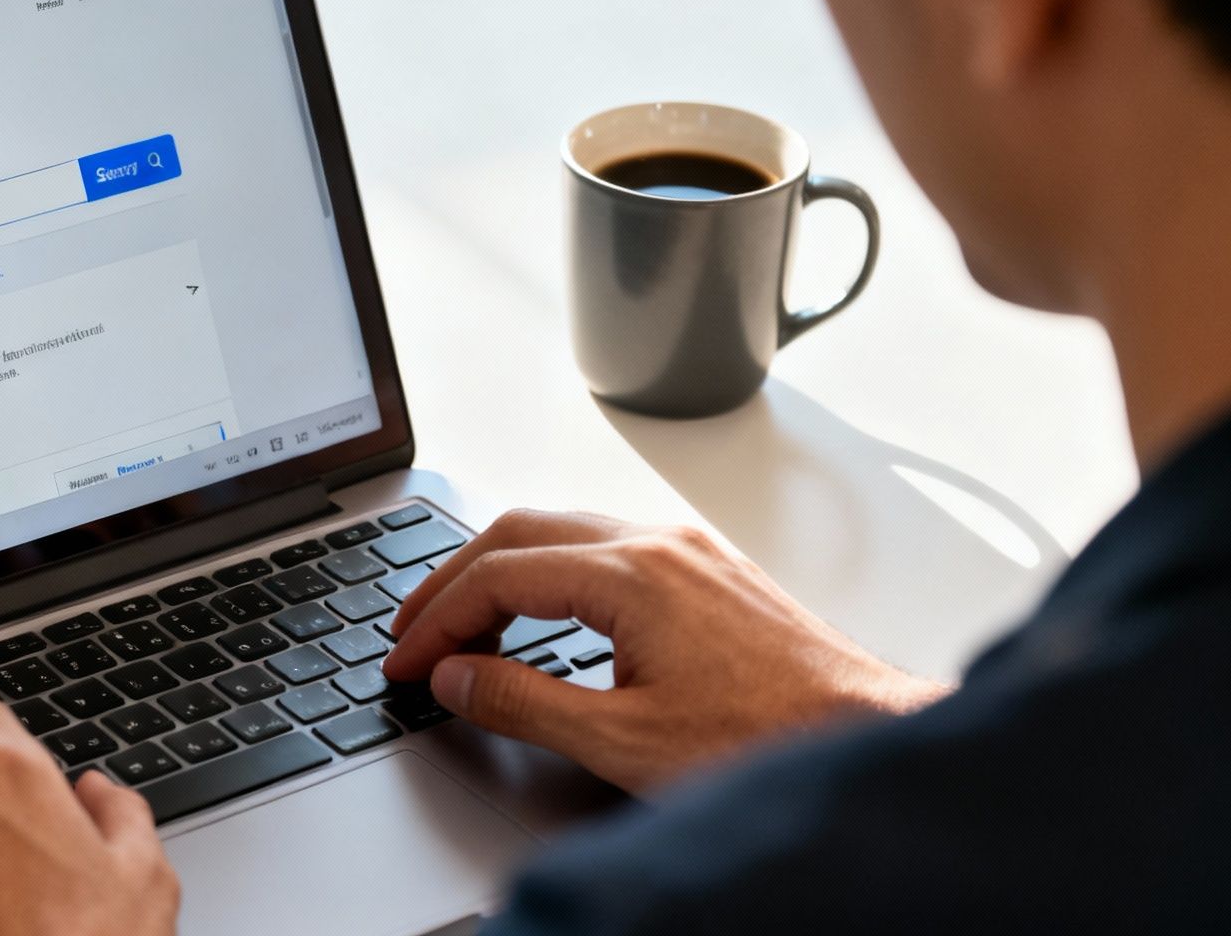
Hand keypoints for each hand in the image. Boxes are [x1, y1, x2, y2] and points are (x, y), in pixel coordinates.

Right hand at [383, 510, 946, 794]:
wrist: (868, 741)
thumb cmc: (769, 742)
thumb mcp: (623, 740)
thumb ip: (524, 703)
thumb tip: (456, 679)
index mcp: (632, 575)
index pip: (498, 575)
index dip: (435, 621)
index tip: (405, 661)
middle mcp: (660, 545)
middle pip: (521, 531)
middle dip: (453, 579)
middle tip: (412, 630)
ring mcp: (690, 552)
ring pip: (565, 530)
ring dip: (502, 569)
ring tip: (464, 623)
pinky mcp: (711, 572)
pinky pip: (607, 545)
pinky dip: (552, 571)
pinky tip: (544, 612)